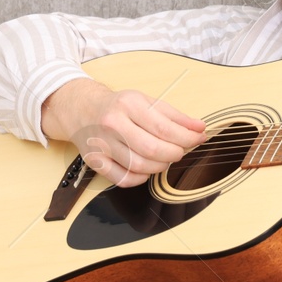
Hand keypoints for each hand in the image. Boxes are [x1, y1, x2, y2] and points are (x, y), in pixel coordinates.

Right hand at [42, 78, 206, 187]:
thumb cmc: (118, 107)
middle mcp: (112, 124)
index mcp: (128, 105)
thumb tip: (199, 129)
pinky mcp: (95, 162)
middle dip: (173, 154)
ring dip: (159, 167)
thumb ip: (175, 116)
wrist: (82, 109)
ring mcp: (102, 145)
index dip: (186, 138)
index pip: (164, 128)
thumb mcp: (146, 102)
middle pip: (152, 149)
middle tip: (179, 152)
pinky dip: (139, 179)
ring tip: (163, 159)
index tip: (198, 139)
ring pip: (138, 166)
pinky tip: (145, 170)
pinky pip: (122, 179)